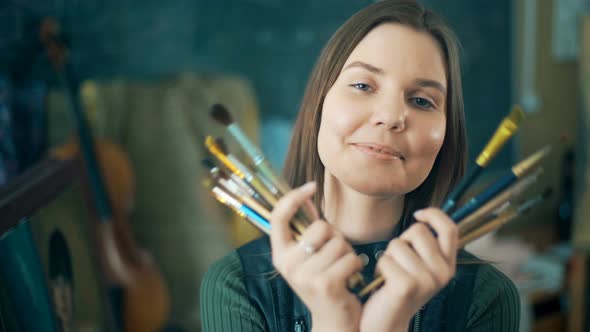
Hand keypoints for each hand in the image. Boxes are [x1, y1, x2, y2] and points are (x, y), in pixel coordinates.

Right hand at [270, 182, 362, 331]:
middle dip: (336, 237)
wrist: (335, 322)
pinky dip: (357, 265)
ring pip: (339, 242)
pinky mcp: (325, 284)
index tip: (309, 187)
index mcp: (280, 255)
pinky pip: (350, 257)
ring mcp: (304, 275)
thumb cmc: (326, 283)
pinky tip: (352, 278)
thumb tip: (307, 196)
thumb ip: (308, 229)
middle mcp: (288, 264)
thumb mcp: (310, 256)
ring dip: (348, 253)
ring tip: (343, 270)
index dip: (292, 197)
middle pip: (320, 226)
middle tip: (336, 257)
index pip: (277, 217)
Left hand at [360, 208, 457, 331]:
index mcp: (448, 266)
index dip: (434, 214)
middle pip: (418, 231)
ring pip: (399, 243)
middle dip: (402, 241)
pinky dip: (380, 268)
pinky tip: (383, 284)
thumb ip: (425, 245)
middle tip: (398, 264)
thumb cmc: (397, 290)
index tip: (418, 214)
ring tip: (390, 275)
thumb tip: (422, 215)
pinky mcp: (407, 286)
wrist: (387, 324)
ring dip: (388, 256)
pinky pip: (386, 258)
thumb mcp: (418, 266)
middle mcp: (443, 273)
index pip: (450, 229)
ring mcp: (427, 281)